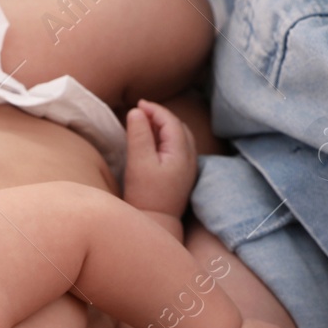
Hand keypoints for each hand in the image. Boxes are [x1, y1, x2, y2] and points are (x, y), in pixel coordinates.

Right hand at [123, 99, 197, 224]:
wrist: (156, 224)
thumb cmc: (145, 195)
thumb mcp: (138, 162)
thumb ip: (138, 135)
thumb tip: (136, 112)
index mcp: (181, 153)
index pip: (171, 121)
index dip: (154, 109)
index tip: (137, 104)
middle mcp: (190, 159)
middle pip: (179, 127)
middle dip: (160, 115)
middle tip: (141, 111)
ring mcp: (189, 168)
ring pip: (181, 137)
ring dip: (165, 126)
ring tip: (146, 123)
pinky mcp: (183, 176)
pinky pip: (179, 148)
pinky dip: (167, 138)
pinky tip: (153, 142)